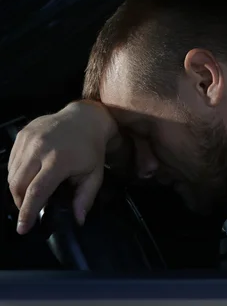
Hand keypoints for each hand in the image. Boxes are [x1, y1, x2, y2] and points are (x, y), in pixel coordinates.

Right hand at [7, 101, 117, 233]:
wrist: (85, 118)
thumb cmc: (91, 149)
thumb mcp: (94, 174)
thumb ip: (85, 198)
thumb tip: (78, 220)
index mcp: (59, 160)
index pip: (37, 191)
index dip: (28, 212)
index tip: (23, 228)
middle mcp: (39, 149)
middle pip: (18, 185)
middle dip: (21, 203)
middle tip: (30, 210)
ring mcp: (28, 140)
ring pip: (12, 174)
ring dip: (18, 189)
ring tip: (31, 193)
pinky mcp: (22, 135)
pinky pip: (12, 161)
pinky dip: (16, 174)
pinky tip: (29, 176)